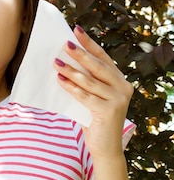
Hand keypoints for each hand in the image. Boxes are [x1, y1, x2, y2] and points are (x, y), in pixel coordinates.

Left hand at [53, 25, 132, 156]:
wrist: (105, 149)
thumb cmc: (95, 120)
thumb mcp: (92, 98)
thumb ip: (86, 83)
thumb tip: (63, 62)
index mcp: (120, 80)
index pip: (103, 57)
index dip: (89, 44)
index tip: (76, 31)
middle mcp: (123, 87)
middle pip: (98, 66)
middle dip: (80, 54)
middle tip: (64, 44)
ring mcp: (118, 99)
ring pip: (90, 81)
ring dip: (71, 70)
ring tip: (56, 62)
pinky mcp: (109, 111)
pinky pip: (85, 96)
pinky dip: (71, 87)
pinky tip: (59, 80)